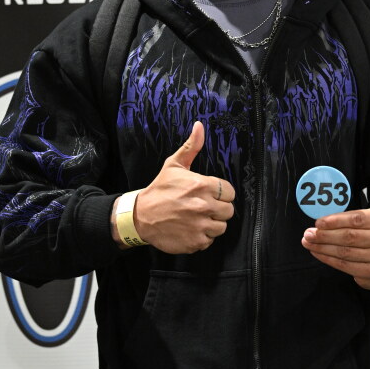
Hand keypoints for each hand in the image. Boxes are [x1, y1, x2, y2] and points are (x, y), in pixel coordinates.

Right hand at [123, 121, 234, 253]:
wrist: (140, 216)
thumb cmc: (159, 189)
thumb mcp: (174, 165)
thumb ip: (191, 147)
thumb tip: (200, 126)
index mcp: (202, 185)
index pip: (229, 192)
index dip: (221, 194)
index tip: (209, 195)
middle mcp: (204, 206)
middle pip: (228, 211)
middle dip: (217, 209)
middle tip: (202, 207)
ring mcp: (200, 225)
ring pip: (221, 227)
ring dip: (211, 224)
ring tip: (196, 219)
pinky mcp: (195, 242)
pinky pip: (210, 240)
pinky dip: (202, 237)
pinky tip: (190, 229)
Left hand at [301, 208, 369, 289]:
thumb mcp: (368, 220)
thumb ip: (348, 218)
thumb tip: (321, 224)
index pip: (356, 219)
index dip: (335, 221)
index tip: (318, 223)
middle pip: (349, 237)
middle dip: (325, 235)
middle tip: (308, 234)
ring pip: (345, 252)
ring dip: (323, 247)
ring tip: (309, 243)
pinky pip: (345, 265)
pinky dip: (328, 259)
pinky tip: (318, 253)